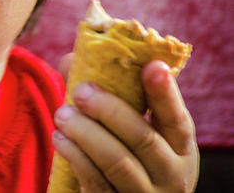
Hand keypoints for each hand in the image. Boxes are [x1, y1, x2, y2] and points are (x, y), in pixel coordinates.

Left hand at [52, 60, 198, 191]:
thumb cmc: (126, 152)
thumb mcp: (132, 129)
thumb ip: (105, 92)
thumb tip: (73, 59)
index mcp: (180, 146)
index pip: (176, 118)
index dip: (165, 93)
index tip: (153, 66)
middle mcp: (172, 174)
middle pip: (143, 139)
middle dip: (110, 111)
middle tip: (81, 91)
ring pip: (118, 162)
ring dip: (86, 133)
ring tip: (62, 114)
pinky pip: (96, 182)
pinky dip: (76, 157)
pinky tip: (60, 138)